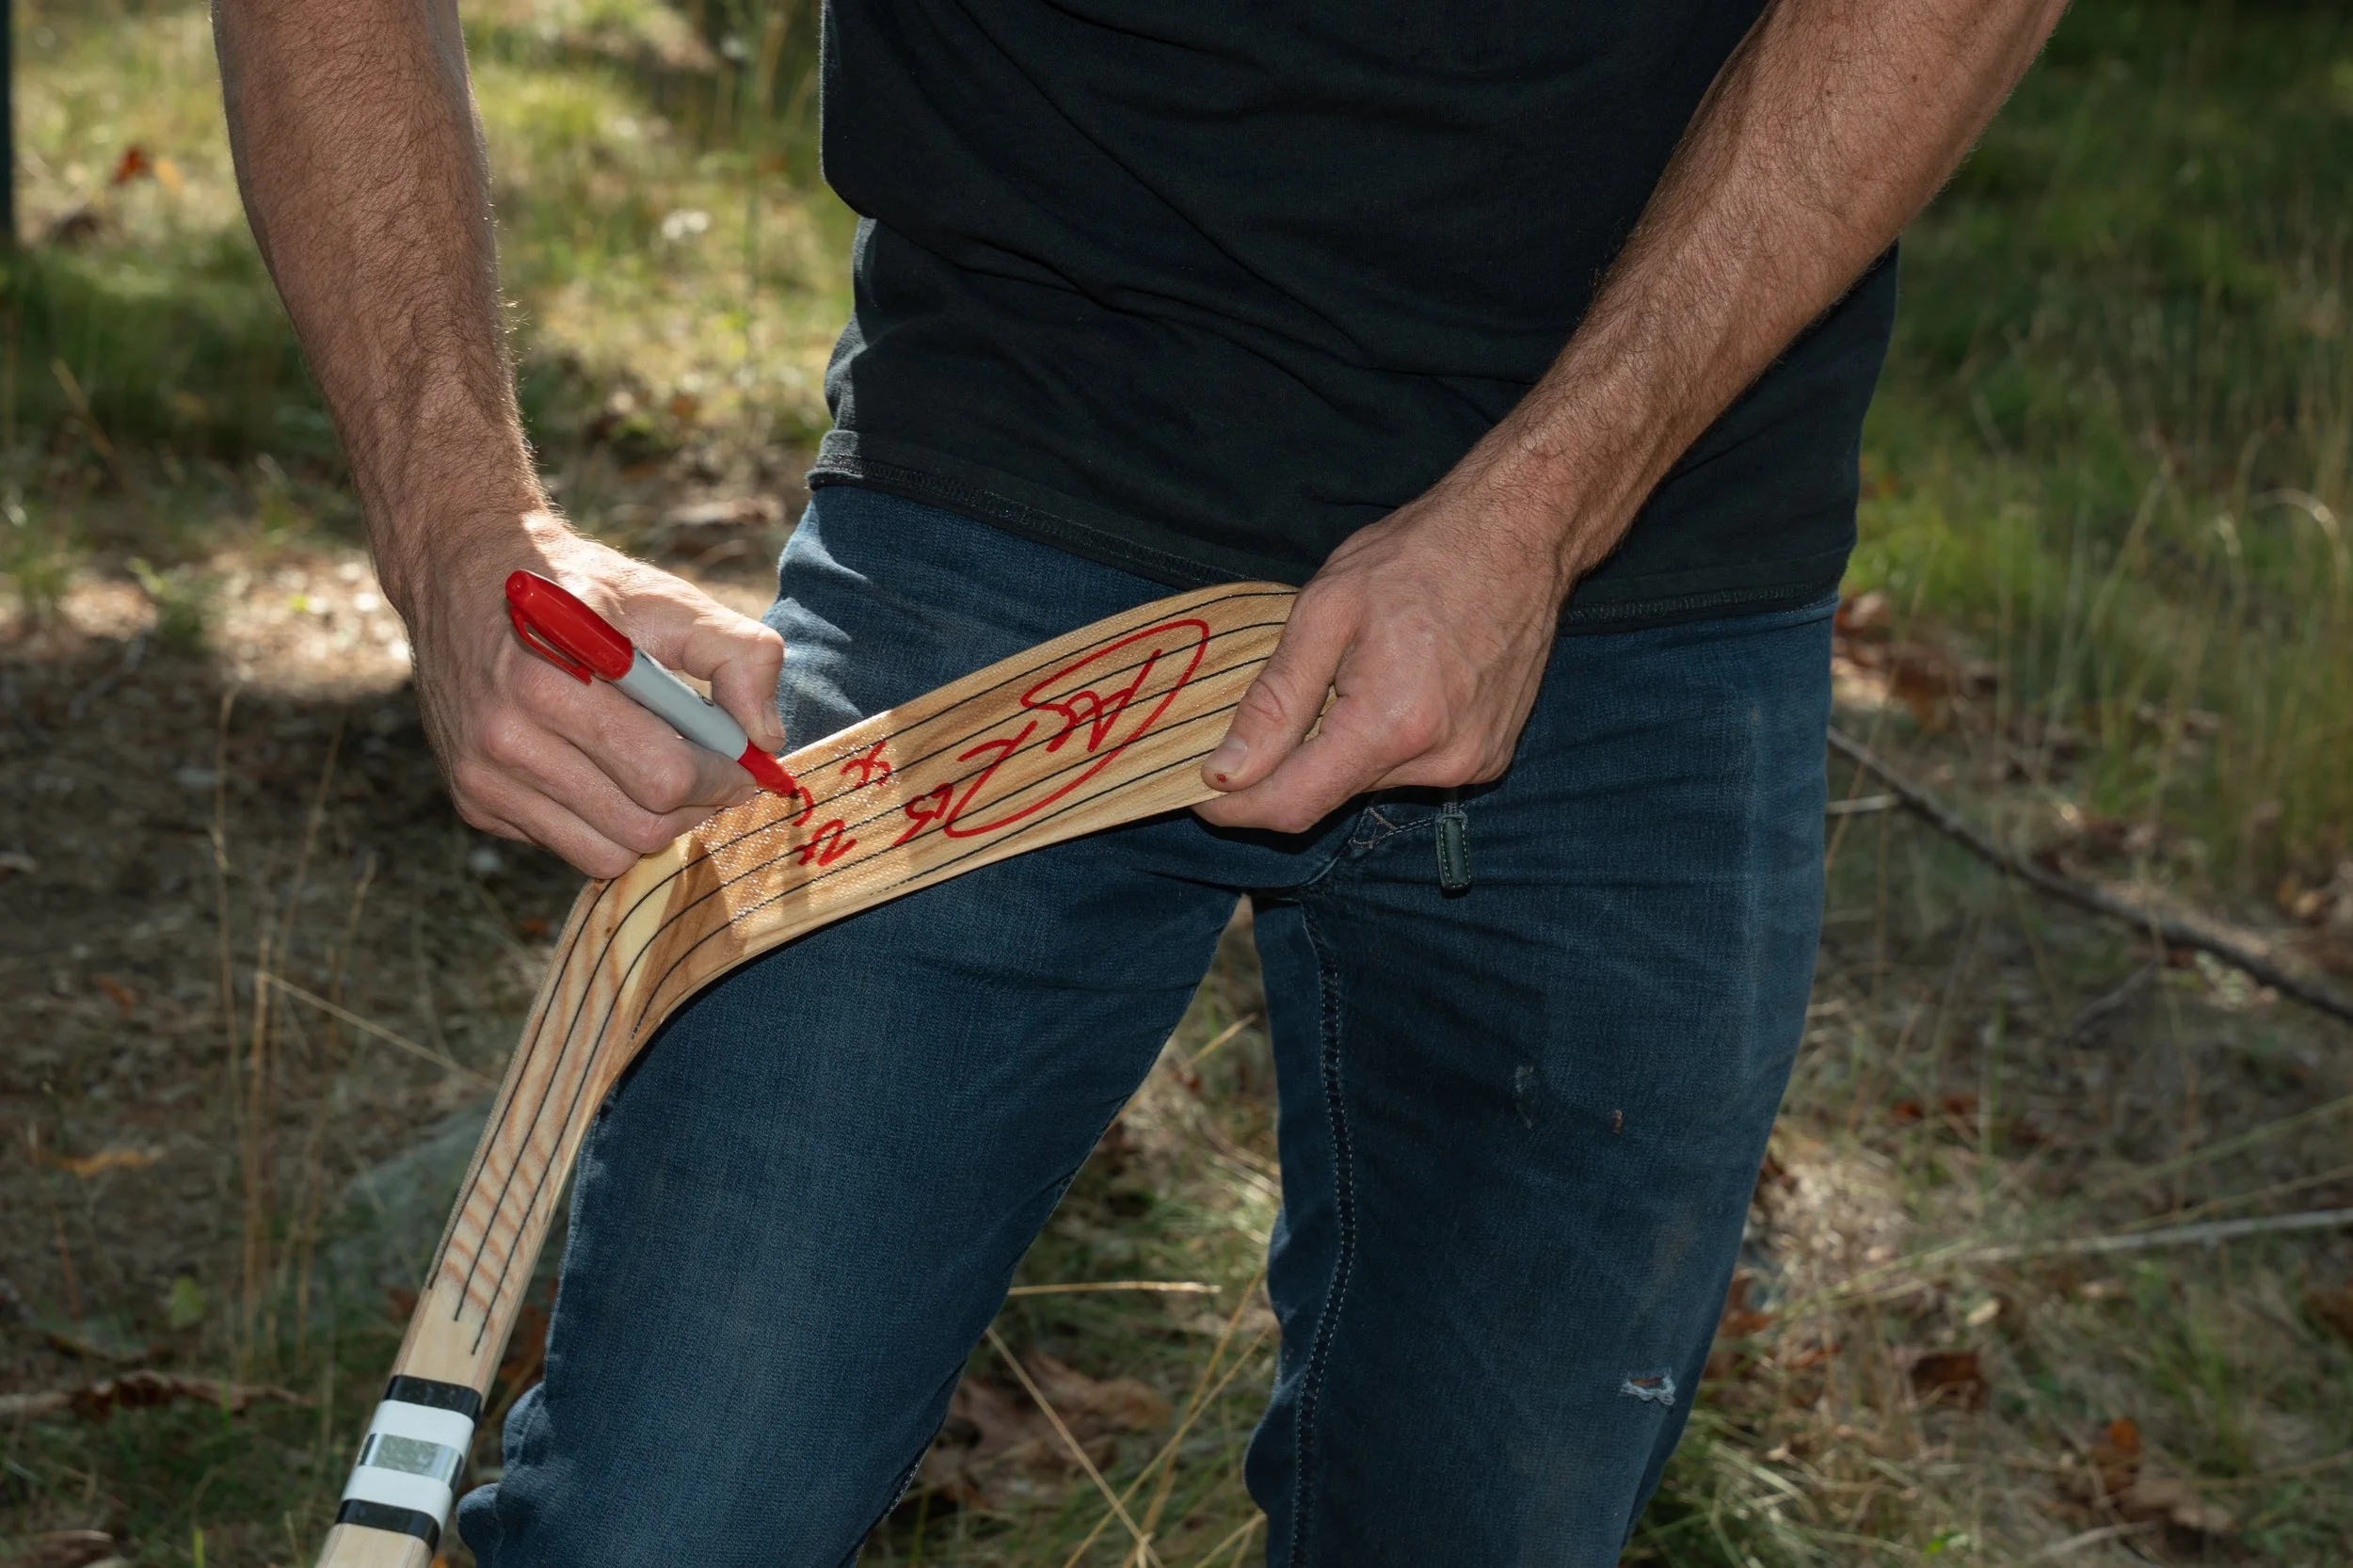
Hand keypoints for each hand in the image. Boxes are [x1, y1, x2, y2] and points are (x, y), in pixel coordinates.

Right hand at [395, 512, 786, 878]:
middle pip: (641, 826)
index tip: (745, 761)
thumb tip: (766, 739)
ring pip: (605, 853)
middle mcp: (506, 733)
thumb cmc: (582, 587)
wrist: (463, 573)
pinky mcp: (472, 799)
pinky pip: (564, 846)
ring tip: (663, 772)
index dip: (722, 778)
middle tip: (714, 773)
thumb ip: (740, 655)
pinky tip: (603, 770)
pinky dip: (602, 822)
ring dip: (654, 823)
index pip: (665, 775)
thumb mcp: (670, 598)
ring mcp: (481, 774)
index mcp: (554, 676)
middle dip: (696, 806)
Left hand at [1195, 467, 1585, 834]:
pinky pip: (1411, 770)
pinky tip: (1394, 686)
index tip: (1196, 788)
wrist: (1518, 532)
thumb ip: (1275, 701)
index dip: (1234, 807)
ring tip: (1349, 677)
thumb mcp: (1325, 610)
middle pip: (1330, 796)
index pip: (1292, 806)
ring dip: (1338, 749)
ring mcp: (1470, 764)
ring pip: (1368, 783)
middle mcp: (1438, 762)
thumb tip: (1226, 771)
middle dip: (1284, 768)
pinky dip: (1384, 741)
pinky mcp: (1489, 757)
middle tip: (1264, 710)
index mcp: (1391, 727)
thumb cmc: (1418, 556)